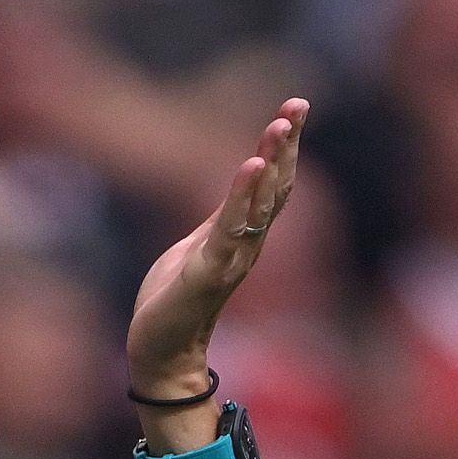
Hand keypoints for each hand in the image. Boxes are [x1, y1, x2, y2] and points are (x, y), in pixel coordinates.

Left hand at [125, 99, 306, 398]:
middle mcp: (247, 244)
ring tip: (279, 127)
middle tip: (298, 105)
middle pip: (275, 187)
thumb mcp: (200, 245)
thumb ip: (223, 217)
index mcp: (243, 235)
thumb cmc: (176, 299)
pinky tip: (251, 166)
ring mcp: (231, 259)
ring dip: (271, 164)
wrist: (160, 352)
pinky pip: (230, 230)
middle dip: (286, 145)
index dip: (287, 146)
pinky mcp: (207, 273)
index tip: (296, 107)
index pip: (274, 184)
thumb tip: (241, 186)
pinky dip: (243, 197)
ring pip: (260, 205)